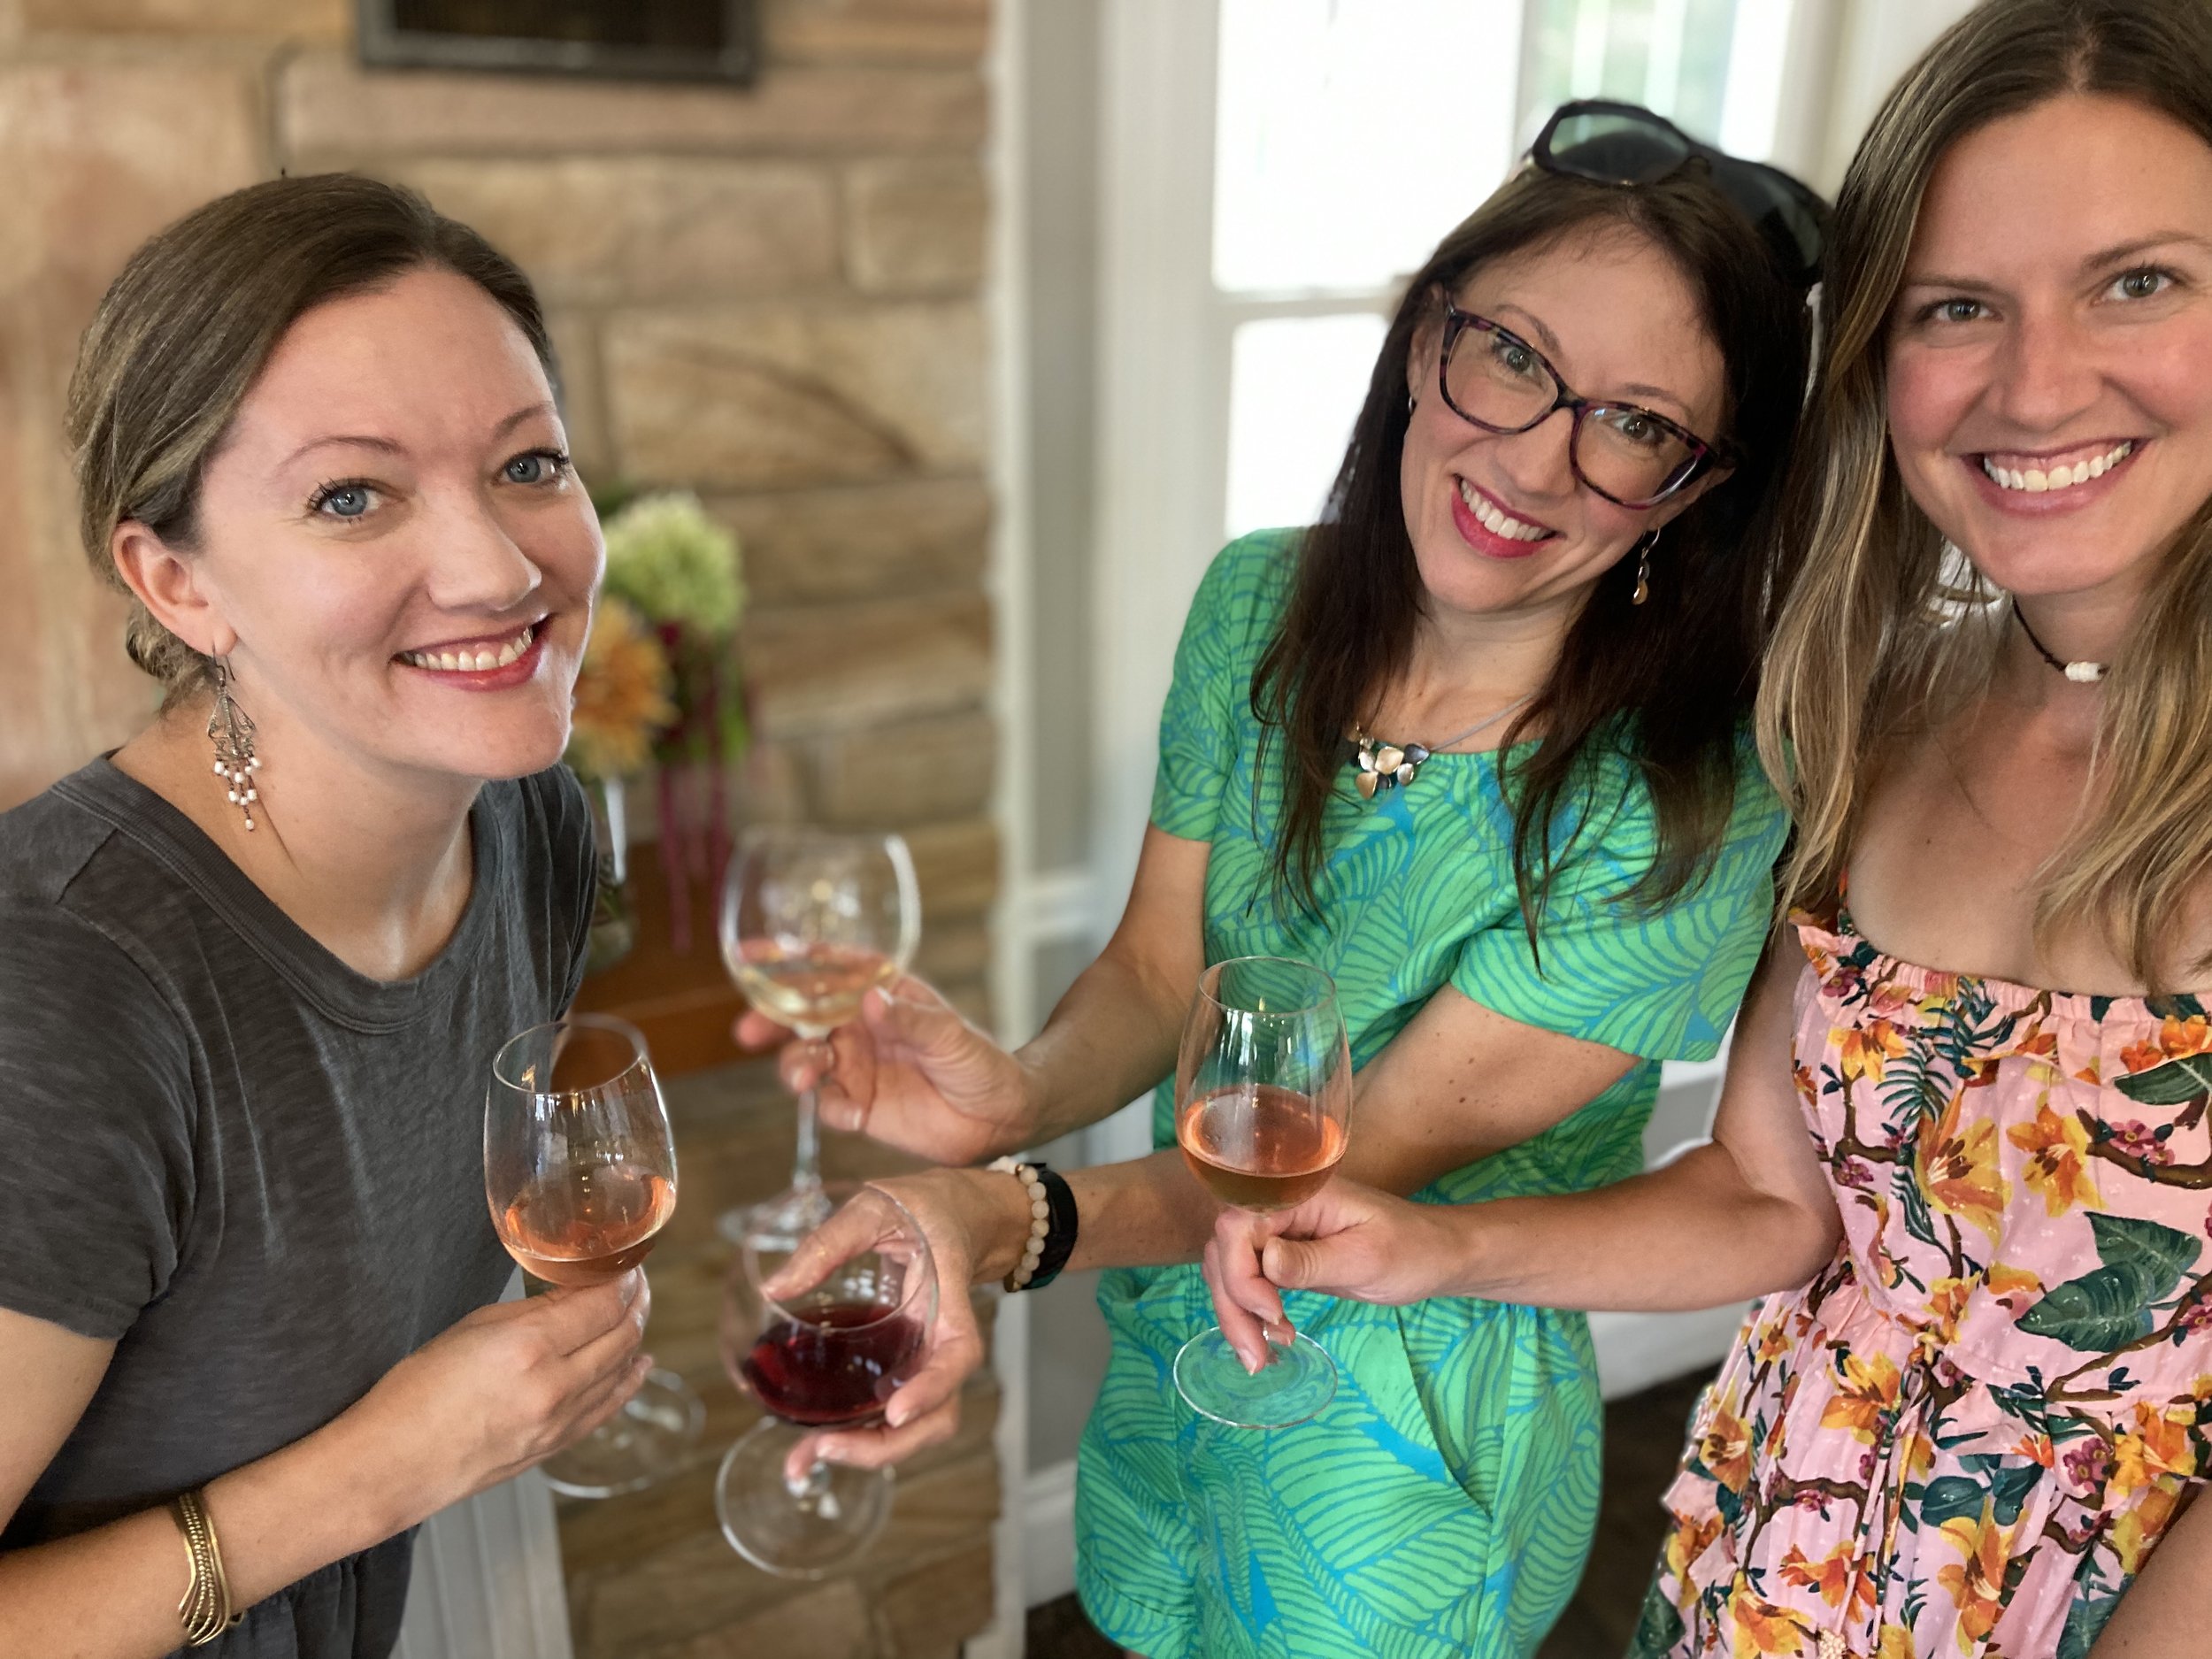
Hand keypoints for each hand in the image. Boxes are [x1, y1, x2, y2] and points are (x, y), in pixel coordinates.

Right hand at [346, 1270, 651, 1518]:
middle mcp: (554, 1387)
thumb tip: (571, 1295)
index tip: (622, 1263)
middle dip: (635, 1301)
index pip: (602, 1303)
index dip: (621, 1278)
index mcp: (530, 1347)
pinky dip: (628, 1382)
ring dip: (634, 1336)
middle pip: (621, 1335)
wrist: (390, 1466)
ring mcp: (558, 1423)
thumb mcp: (473, 1328)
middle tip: (635, 1281)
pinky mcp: (554, 1447)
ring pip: (620, 1371)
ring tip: (638, 1312)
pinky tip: (639, 1365)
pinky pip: (607, 1409)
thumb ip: (532, 1310)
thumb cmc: (414, 1395)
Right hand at [735, 976, 1033, 1164]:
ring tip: (802, 1077)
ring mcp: (858, 1067)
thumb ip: (912, 1020)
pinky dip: (833, 1108)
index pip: (832, 970)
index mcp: (884, 995)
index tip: (754, 956)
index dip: (793, 960)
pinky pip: (830, 1105)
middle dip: (770, 1020)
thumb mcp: (952, 1037)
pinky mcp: (860, 1106)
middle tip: (748, 1030)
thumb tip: (871, 1000)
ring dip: (795, 1066)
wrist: (1001, 1119)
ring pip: (806, 1060)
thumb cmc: (982, 1064)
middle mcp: (862, 1027)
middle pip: (803, 1017)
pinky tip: (855, 1114)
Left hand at [758, 1167, 1023, 1480]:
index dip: (932, 1390)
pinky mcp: (907, 1366)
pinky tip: (815, 1438)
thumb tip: (775, 1287)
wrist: (960, 1212)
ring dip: (866, 1452)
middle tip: (820, 1449)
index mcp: (949, 1303)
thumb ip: (828, 1242)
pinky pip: (891, 1412)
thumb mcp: (875, 1207)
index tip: (896, 1412)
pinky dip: (858, 1435)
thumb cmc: (926, 1206)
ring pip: (915, 1427)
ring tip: (802, 1459)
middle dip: (883, 1447)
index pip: (956, 1357)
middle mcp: (943, 1343)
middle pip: (937, 1416)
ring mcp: (927, 1361)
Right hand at [1203, 1181, 1462, 1370]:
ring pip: (1229, 1269)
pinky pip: (1249, 1281)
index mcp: (1299, 1196)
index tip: (1273, 1313)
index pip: (1238, 1225)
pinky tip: (1270, 1339)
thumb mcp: (1367, 1259)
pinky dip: (1249, 1313)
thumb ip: (1312, 1261)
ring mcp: (1280, 1233)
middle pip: (1225, 1250)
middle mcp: (1280, 1208)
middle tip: (1257, 1356)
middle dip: (1232, 1304)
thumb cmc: (1412, 1250)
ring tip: (1261, 1358)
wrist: (1436, 1256)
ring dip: (1236, 1314)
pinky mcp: (1284, 1258)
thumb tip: (1264, 1262)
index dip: (1242, 1272)